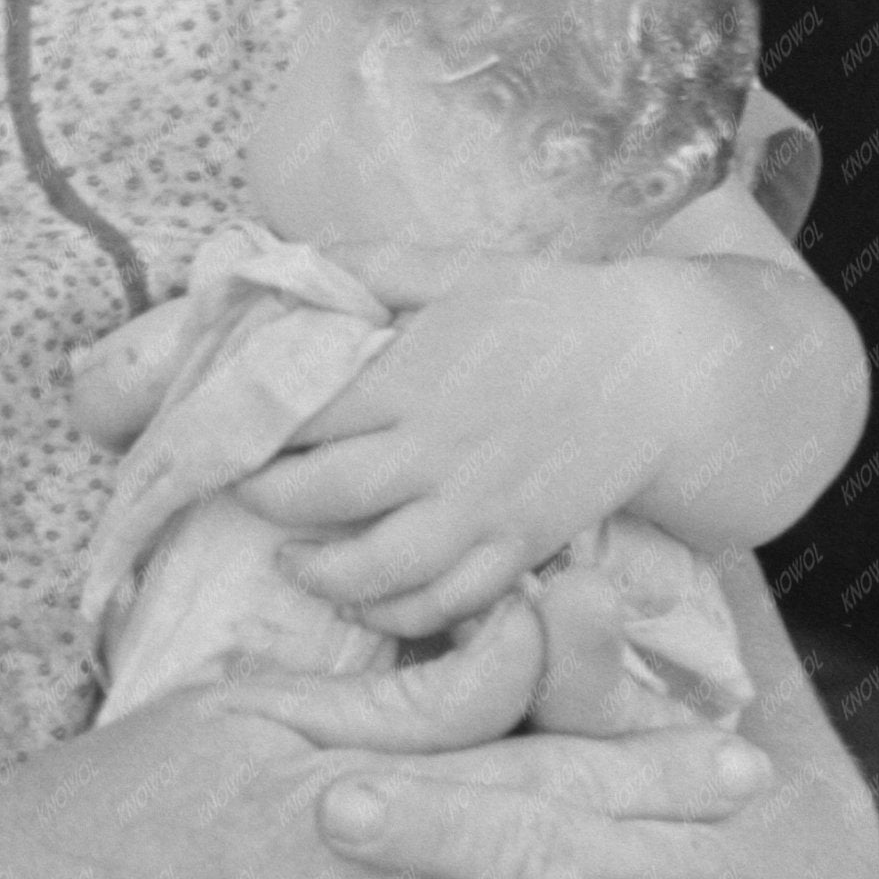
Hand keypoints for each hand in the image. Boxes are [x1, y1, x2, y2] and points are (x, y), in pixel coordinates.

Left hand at [237, 249, 681, 633]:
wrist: (658, 369)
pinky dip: (397, 616)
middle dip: (264, 500)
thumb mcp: (451, 269)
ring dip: (319, 575)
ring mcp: (483, 510)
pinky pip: (449, 603)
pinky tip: (362, 601)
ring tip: (287, 559)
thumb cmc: (544, 311)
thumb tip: (276, 262)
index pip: (301, 416)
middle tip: (239, 490)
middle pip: (322, 496)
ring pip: (380, 569)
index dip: (248, 427)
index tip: (221, 428)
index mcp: (413, 377)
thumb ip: (363, 266)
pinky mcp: (520, 549)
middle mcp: (440, 451)